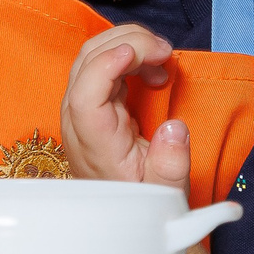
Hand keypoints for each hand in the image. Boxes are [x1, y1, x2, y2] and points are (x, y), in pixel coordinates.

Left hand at [62, 25, 186, 191]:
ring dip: (129, 43)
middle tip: (168, 52)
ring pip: (91, 55)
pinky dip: (128, 54)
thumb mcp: (168, 191)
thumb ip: (171, 164)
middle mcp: (79, 121)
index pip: (84, 95)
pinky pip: (100, 63)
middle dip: (128, 42)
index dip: (106, 66)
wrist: (122, 211)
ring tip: (164, 59)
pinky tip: (153, 69)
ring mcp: (80, 108)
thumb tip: (174, 128)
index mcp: (96, 144)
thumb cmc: (145, 200)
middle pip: (86, 62)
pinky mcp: (90, 101)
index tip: (140, 53)